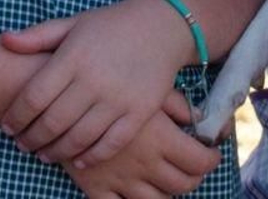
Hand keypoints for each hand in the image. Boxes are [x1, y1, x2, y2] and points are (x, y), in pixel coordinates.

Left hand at [0, 0, 187, 166]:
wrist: (163, 26)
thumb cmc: (111, 25)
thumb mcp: (73, 23)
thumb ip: (37, 36)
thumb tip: (3, 40)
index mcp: (73, 57)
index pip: (33, 97)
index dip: (16, 118)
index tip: (7, 127)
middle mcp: (94, 79)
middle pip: (52, 122)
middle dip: (32, 139)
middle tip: (23, 145)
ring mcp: (118, 98)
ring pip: (79, 138)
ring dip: (57, 152)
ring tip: (45, 155)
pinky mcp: (140, 112)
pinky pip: (111, 143)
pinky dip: (92, 157)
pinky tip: (79, 160)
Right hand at [65, 92, 219, 198]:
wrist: (55, 90)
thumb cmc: (107, 80)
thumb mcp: (147, 83)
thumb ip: (175, 104)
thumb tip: (198, 119)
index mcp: (160, 137)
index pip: (199, 162)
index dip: (211, 160)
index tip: (212, 153)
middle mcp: (144, 163)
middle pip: (182, 185)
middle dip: (193, 179)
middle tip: (193, 167)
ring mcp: (119, 179)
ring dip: (166, 195)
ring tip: (167, 181)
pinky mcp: (94, 187)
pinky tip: (134, 195)